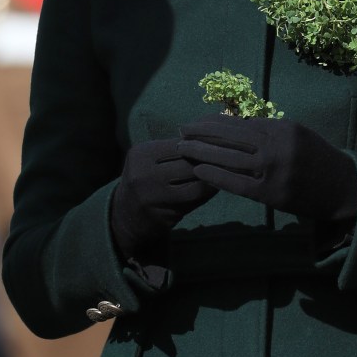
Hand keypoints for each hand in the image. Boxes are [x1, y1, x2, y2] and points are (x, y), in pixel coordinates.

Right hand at [110, 139, 216, 259]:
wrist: (124, 215)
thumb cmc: (145, 179)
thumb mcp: (151, 159)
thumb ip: (177, 151)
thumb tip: (213, 139)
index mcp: (141, 154)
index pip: (180, 145)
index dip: (202, 143)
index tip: (223, 142)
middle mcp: (143, 175)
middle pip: (188, 165)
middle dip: (211, 161)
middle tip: (232, 157)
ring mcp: (153, 199)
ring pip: (195, 186)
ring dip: (213, 179)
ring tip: (226, 172)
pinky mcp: (163, 217)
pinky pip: (194, 203)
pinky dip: (207, 194)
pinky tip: (216, 187)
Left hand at [177, 116, 356, 223]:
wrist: (342, 188)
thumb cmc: (316, 158)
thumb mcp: (296, 134)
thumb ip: (268, 130)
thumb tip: (235, 126)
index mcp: (282, 128)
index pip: (241, 122)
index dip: (214, 121)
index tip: (196, 121)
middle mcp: (277, 146)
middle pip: (231, 136)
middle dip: (202, 132)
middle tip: (181, 130)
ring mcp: (273, 170)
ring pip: (230, 158)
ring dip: (202, 152)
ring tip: (182, 148)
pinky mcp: (271, 194)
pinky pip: (237, 183)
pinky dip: (215, 175)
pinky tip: (199, 170)